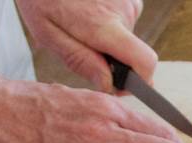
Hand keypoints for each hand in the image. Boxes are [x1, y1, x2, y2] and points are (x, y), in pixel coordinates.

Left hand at [15, 0, 153, 92]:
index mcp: (102, 25)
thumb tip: (108, 85)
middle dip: (110, 55)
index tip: (121, 84)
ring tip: (80, 18)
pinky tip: (89, 8)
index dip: (139, 79)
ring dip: (108, 35)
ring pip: (127, 35)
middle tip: (81, 40)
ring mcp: (128, 1)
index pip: (144, 62)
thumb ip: (79, 60)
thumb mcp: (47, 32)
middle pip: (132, 52)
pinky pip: (125, 19)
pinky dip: (109, 19)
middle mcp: (123, 11)